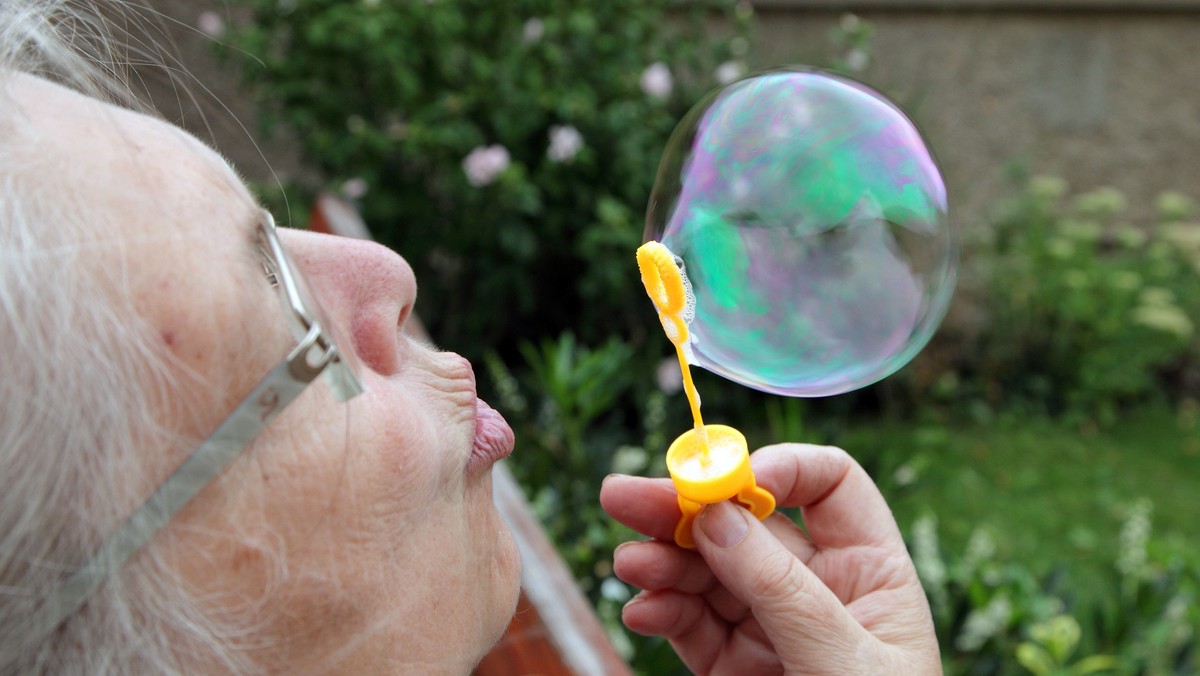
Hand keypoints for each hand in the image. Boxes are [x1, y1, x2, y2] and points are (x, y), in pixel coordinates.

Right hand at [600, 443, 940, 674]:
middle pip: (745, 522)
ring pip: (706, 572)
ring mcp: (770, 626)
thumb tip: (718, 516)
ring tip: (628, 565)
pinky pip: (690, 627)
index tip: (728, 478)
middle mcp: (817, 587)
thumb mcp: (846, 659)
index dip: (779, 468)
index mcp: (869, 570)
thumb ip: (782, 590)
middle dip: (684, 506)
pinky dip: (661, 614)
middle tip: (622, 496)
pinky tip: (642, 613)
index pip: (827, 487)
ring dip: (662, 562)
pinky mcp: (733, 667)